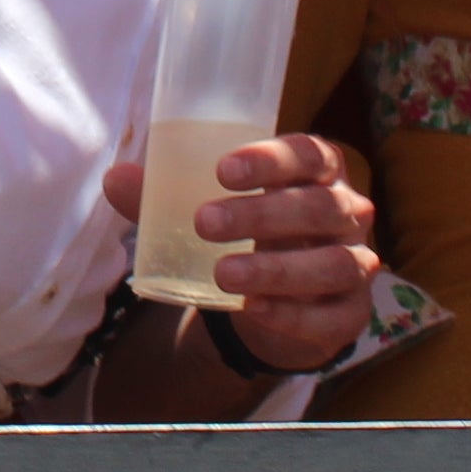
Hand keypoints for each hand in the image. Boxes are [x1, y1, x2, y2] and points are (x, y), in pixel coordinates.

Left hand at [105, 134, 379, 377]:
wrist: (276, 302)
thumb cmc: (247, 235)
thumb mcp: (210, 209)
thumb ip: (164, 196)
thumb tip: (114, 178)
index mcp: (319, 172)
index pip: (309, 154)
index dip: (272, 159)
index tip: (224, 170)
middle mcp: (347, 213)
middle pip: (319, 208)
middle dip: (262, 215)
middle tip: (205, 223)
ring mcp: (356, 264)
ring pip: (334, 263)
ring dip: (277, 269)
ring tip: (224, 273)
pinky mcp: (351, 314)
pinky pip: (331, 316)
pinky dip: (293, 314)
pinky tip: (254, 309)